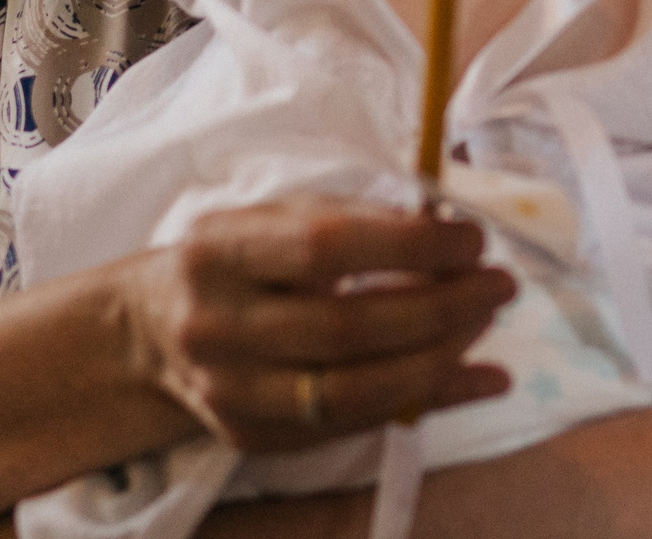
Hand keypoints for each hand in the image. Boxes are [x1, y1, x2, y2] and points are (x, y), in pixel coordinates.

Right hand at [118, 199, 515, 452]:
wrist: (153, 329)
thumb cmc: (241, 257)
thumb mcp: (280, 216)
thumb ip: (358, 220)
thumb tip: (451, 232)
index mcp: (221, 250)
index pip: (326, 247)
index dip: (410, 244)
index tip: (472, 238)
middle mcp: (218, 324)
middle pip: (346, 328)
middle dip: (440, 307)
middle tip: (498, 286)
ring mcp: (231, 391)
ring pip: (353, 391)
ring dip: (439, 359)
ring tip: (485, 324)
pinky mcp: (252, 435)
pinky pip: (352, 427)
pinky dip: (424, 401)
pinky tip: (475, 378)